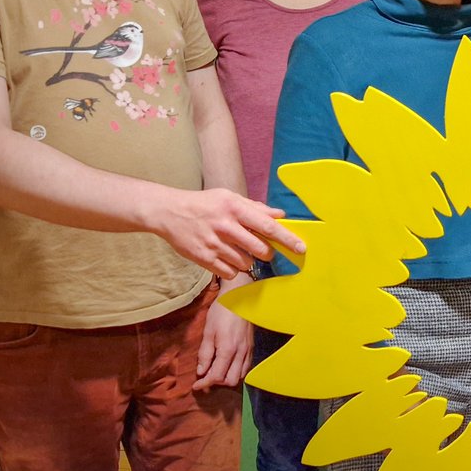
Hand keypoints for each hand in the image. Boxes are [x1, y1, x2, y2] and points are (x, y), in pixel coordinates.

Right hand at [153, 187, 304, 278]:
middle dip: (267, 252)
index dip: (287, 239)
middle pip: (260, 249)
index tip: (301, 248)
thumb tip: (280, 215)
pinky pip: (230, 272)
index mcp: (235, 208)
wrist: (169, 212)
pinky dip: (233, 268)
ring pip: (246, 262)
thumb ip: (255, 208)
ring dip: (247, 259)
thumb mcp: (229, 198)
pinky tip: (225, 257)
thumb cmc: (205, 204)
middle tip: (262, 249)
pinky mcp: (203, 258)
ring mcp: (214, 244)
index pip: (268, 226)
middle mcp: (225, 226)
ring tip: (235, 248)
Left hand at [194, 288, 252, 390]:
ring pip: (240, 376)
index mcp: (228, 350)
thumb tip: (201, 372)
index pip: (216, 376)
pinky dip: (236, 371)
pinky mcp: (252, 347)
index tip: (196, 385)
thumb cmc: (221, 311)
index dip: (205, 384)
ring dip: (228, 377)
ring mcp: (248, 350)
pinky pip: (246, 367)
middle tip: (206, 377)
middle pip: (231, 381)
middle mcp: (240, 353)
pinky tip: (228, 364)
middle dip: (217, 382)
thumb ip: (205, 353)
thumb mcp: (208, 331)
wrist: (240, 296)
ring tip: (217, 371)